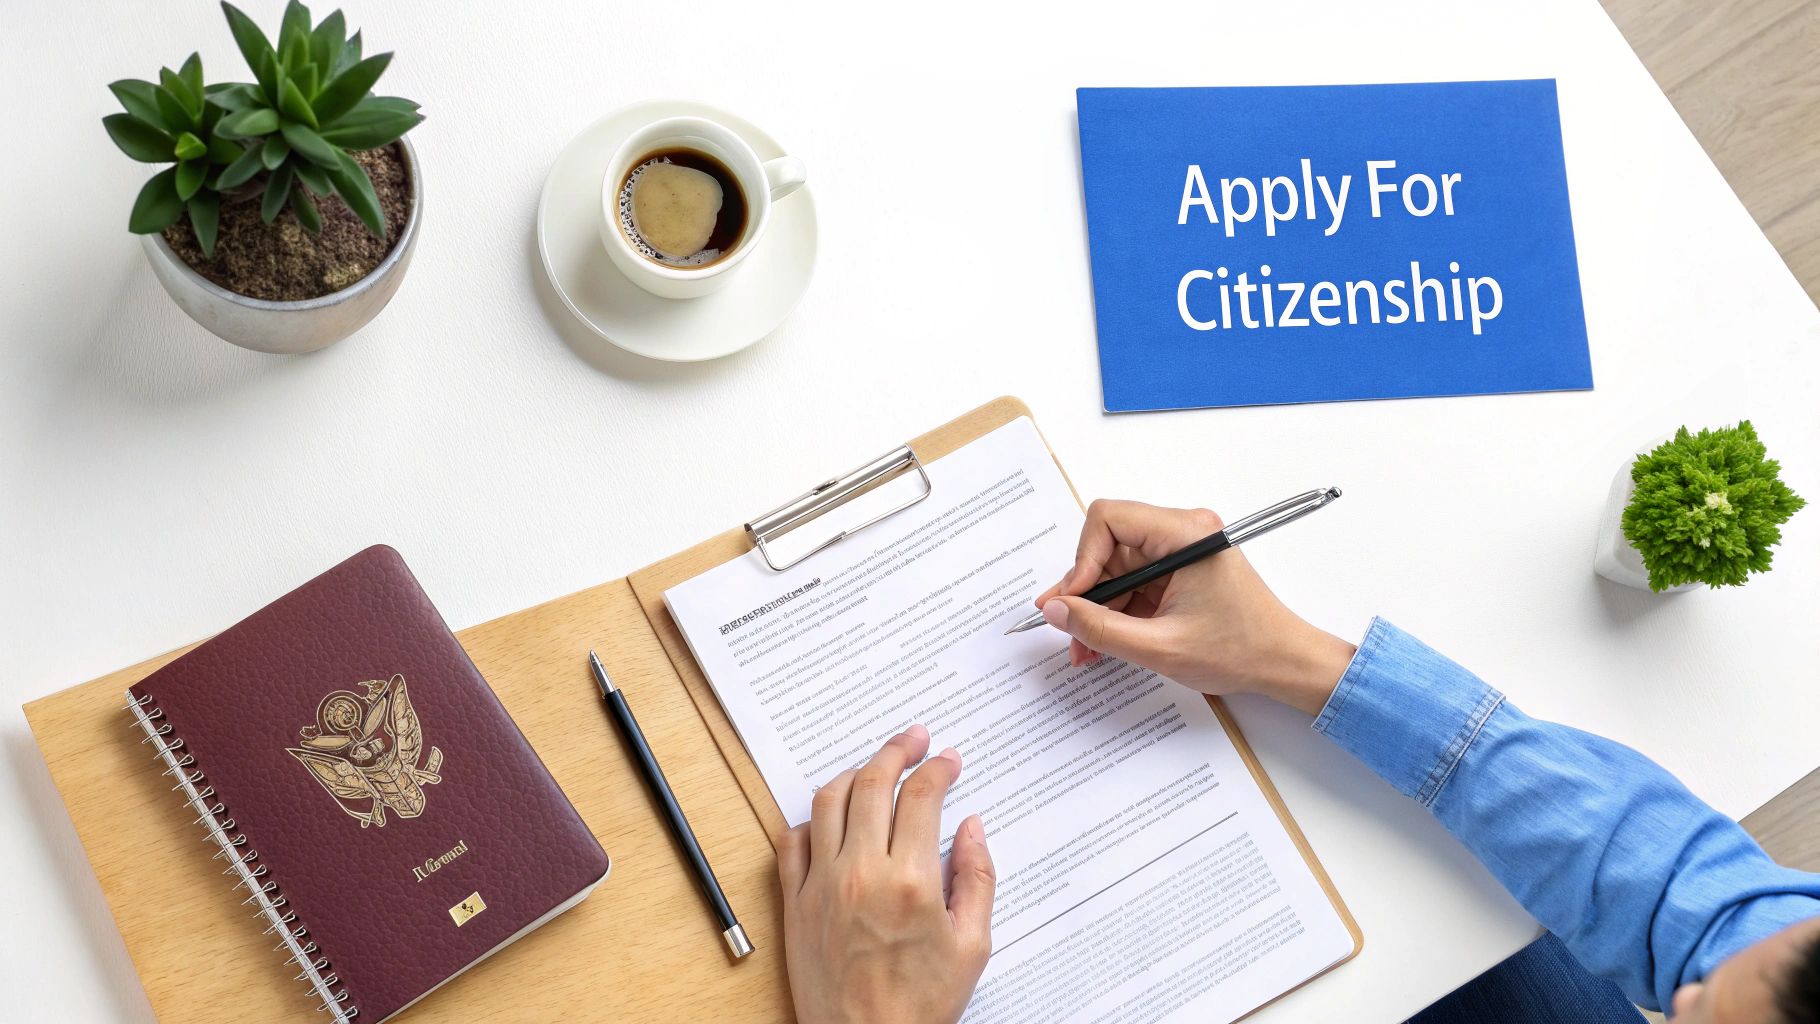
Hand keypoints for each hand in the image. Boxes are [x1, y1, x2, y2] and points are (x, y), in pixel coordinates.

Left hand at [778, 724, 995, 1023]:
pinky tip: (831, 815)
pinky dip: (812, 818)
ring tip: (875, 767)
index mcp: (912, 882)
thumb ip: (978, 878)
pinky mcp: (795, 902)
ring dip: (854, 773)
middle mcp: (862, 873)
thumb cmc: (920, 1005)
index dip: (938, 768)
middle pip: (873, 783)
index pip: (922, 796)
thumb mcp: (972, 945)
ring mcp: (822, 884)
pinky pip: (791, 840)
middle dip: (897, 751)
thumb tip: (972, 826)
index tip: (948, 761)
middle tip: (914, 739)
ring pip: (829, 801)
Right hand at [1034, 500, 1355, 715]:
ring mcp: (1181, 552)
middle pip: (1108, 546)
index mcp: (1186, 535)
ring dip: (1098, 607)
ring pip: (1116, 568)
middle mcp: (1183, 533)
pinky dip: (1117, 611)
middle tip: (1067, 628)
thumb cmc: (1241, 651)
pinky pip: (1134, 583)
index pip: (1108, 519)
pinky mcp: (1180, 571)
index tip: (1072, 600)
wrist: (1284, 664)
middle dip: (1085, 591)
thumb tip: (1056, 609)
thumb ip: (1099, 628)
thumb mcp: (1159, 647)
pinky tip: (1104, 641)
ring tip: (1085, 647)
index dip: (1082, 559)